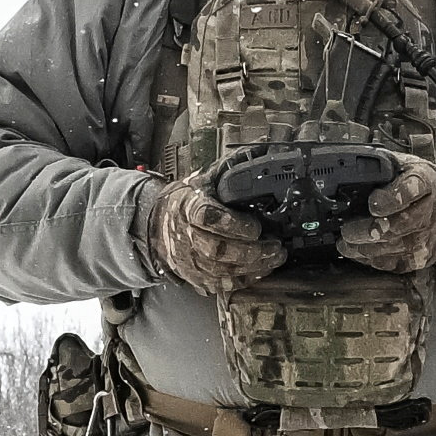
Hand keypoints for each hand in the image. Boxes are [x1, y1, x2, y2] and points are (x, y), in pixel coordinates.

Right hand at [153, 174, 287, 291]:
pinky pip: (222, 284)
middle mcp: (187, 236)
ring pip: (222, 270)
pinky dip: (245, 279)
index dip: (232, 224)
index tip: (255, 225)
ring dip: (254, 266)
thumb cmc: (188, 201)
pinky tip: (262, 270)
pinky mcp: (196, 277)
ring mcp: (190, 260)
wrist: (160, 224)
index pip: (206, 217)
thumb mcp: (205, 179)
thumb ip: (230, 170)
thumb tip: (260, 151)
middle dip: (251, 250)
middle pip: (217, 249)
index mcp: (188, 207)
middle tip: (275, 245)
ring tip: (276, 256)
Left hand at [334, 152, 435, 274]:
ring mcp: (425, 238)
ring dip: (364, 248)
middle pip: (396, 226)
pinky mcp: (420, 258)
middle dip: (366, 230)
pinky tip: (359, 251)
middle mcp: (429, 212)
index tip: (373, 203)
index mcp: (424, 183)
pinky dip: (372, 259)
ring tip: (346, 243)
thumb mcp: (406, 165)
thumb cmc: (421, 185)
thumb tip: (353, 170)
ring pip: (391, 248)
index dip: (390, 199)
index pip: (410, 191)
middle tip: (347, 230)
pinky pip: (393, 263)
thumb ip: (383, 166)